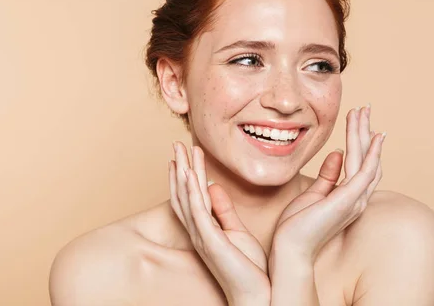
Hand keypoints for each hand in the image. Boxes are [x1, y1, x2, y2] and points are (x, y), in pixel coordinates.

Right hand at [170, 142, 269, 305]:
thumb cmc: (249, 268)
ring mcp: (201, 235)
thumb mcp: (237, 231)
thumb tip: (214, 186)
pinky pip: (197, 210)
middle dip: (179, 166)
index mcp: (204, 228)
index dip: (185, 173)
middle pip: (183, 192)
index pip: (190, 195)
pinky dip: (191, 190)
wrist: (257, 295)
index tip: (185, 153)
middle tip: (176, 142)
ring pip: (186, 197)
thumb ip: (224, 210)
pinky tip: (188, 172)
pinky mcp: (210, 240)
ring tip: (180, 148)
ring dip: (182, 170)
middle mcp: (198, 230)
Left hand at [270, 105, 384, 266]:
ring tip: (362, 111)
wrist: (289, 249)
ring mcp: (354, 200)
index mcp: (347, 197)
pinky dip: (372, 154)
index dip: (361, 142)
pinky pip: (364, 171)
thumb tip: (336, 154)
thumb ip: (327, 176)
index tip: (358, 122)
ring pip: (366, 160)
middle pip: (367, 159)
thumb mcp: (312, 195)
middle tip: (364, 108)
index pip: (360, 165)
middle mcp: (356, 199)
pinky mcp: (348, 200)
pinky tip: (374, 137)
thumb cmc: (296, 226)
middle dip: (364, 132)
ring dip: (365, 134)